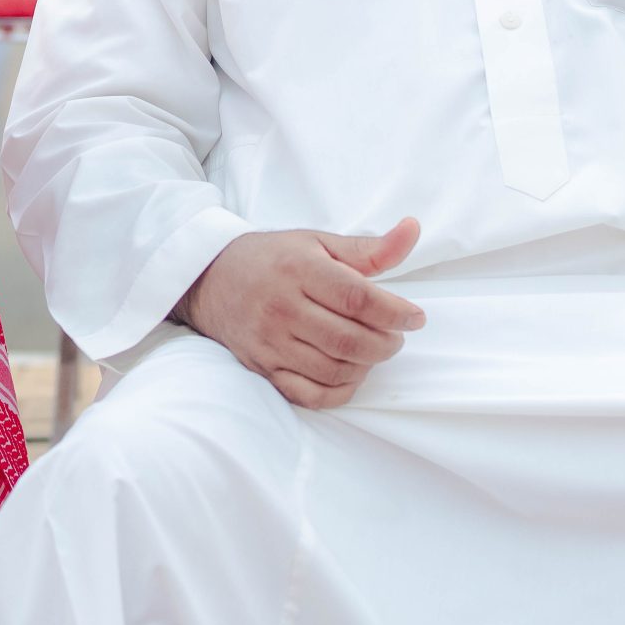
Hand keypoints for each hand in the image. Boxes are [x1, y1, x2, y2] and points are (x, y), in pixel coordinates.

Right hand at [175, 219, 425, 409]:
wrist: (210, 279)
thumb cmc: (273, 259)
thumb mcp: (318, 242)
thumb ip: (369, 247)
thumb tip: (413, 230)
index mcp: (299, 269)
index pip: (357, 298)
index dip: (395, 312)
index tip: (414, 317)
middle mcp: (282, 307)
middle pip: (349, 339)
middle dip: (386, 343)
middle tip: (395, 336)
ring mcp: (270, 342)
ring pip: (333, 370)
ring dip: (365, 365)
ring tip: (372, 350)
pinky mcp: (262, 367)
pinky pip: (309, 395)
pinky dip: (339, 391)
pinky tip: (349, 373)